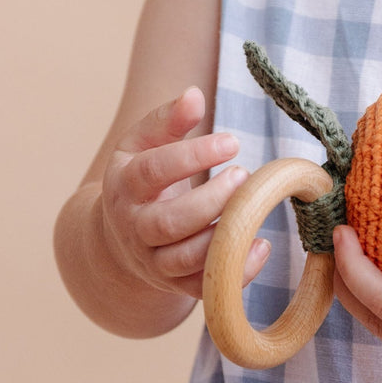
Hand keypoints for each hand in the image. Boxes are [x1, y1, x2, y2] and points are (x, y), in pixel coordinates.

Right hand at [99, 88, 269, 299]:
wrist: (120, 235)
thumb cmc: (142, 178)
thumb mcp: (145, 143)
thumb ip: (169, 119)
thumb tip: (193, 95)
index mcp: (125, 186)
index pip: (152, 171)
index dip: (193, 156)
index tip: (232, 142)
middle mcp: (134, 228)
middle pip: (170, 222)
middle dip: (212, 200)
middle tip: (244, 175)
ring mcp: (153, 260)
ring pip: (185, 259)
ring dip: (224, 235)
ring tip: (253, 207)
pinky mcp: (175, 284)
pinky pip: (203, 287)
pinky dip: (236, 271)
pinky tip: (262, 244)